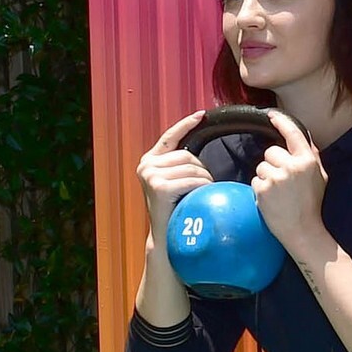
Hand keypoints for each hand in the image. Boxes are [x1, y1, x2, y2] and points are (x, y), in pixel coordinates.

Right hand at [136, 109, 215, 231]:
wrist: (166, 236)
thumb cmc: (175, 208)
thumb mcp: (174, 181)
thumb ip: (179, 165)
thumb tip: (197, 150)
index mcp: (149, 160)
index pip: (170, 137)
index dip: (186, 124)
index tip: (201, 115)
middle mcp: (146, 165)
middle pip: (187, 155)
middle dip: (202, 169)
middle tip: (204, 186)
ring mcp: (150, 175)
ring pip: (192, 168)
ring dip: (204, 180)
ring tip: (202, 193)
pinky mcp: (159, 186)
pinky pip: (192, 180)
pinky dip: (202, 187)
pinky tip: (200, 196)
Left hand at [249, 109, 328, 252]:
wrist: (303, 231)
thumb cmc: (312, 204)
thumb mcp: (320, 177)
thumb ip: (310, 156)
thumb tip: (302, 137)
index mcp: (308, 161)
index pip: (292, 133)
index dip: (281, 121)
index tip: (271, 115)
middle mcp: (292, 166)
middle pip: (271, 151)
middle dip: (273, 163)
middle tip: (283, 182)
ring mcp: (277, 177)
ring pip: (261, 166)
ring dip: (266, 177)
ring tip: (278, 193)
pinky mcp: (263, 189)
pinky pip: (255, 180)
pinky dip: (260, 189)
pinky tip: (271, 200)